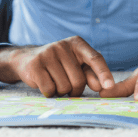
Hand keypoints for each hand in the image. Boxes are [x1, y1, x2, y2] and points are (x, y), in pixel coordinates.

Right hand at [0, 36, 114, 96]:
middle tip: (67, 86)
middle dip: (75, 90)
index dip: (104, 73)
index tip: (110, 87)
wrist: (27, 59)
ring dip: (61, 92)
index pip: (95, 58)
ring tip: (55, 82)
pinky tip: (45, 84)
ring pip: (64, 87)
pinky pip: (49, 89)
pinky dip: (49, 93)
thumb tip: (102, 86)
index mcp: (77, 43)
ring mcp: (48, 54)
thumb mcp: (76, 64)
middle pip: (79, 80)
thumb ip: (90, 73)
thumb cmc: (59, 64)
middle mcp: (63, 45)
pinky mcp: (35, 65)